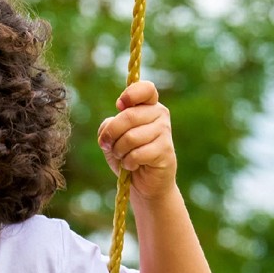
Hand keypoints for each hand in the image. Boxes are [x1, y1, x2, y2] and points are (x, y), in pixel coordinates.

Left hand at [97, 80, 175, 200]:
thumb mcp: (112, 139)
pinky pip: (137, 154)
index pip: (145, 89)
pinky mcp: (165, 150)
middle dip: (111, 134)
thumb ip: (108, 127)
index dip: (130, 95)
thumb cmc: (129, 156)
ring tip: (124, 157)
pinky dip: (128, 163)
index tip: (119, 105)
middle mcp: (159, 114)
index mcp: (148, 105)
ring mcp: (165, 131)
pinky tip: (133, 165)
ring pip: (131, 137)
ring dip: (119, 151)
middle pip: (128, 116)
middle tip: (109, 146)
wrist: (145, 183)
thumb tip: (110, 125)